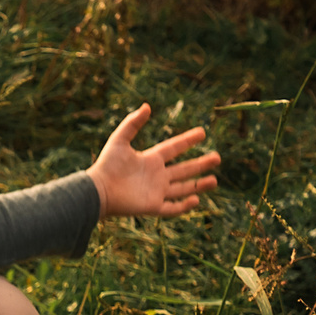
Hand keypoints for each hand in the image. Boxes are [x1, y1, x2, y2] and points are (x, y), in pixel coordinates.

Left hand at [88, 105, 221, 219]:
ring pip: (182, 189)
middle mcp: (156, 176)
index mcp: (151, 159)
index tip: (202, 133)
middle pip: (184, 169)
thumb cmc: (106, 165)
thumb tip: (147, 106)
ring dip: (198, 185)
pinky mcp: (152, 207)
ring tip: (214, 181)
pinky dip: (184, 206)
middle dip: (201, 164)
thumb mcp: (119, 140)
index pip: (174, 148)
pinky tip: (196, 200)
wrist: (98, 190)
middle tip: (217, 158)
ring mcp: (156, 192)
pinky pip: (172, 208)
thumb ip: (132, 123)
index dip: (188, 140)